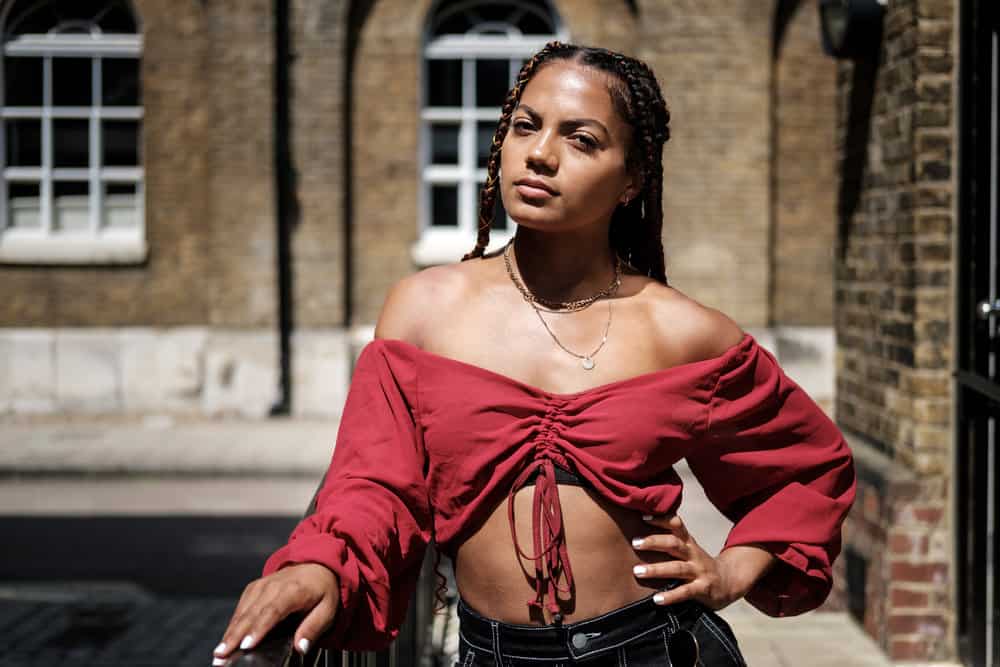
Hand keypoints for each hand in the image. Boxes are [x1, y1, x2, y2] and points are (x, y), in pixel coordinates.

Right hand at [212, 563, 339, 663]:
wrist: (316, 564)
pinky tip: (226, 640)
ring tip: (219, 652)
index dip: (258, 629)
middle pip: (251, 614)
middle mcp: (273, 586)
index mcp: (293, 590)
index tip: (247, 645)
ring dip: (229, 633)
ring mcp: (261, 586)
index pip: (272, 611)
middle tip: (222, 656)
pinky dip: (232, 624)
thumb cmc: (323, 589)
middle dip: (235, 636)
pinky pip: (240, 608)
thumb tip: (301, 647)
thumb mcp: (328, 608)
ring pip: (242, 612)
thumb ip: (314, 627)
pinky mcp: (254, 588)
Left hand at [630, 513, 771, 609]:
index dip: (661, 520)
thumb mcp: (688, 549)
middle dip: (654, 542)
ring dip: (656, 569)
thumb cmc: (699, 564)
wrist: (729, 582)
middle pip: (674, 544)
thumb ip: (671, 541)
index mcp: (689, 543)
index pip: (677, 526)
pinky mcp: (703, 589)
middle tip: (635, 543)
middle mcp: (693, 555)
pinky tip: (657, 599)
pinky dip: (670, 596)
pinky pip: (685, 592)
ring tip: (637, 571)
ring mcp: (699, 572)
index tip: (643, 517)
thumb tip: (640, 528)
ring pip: (677, 568)